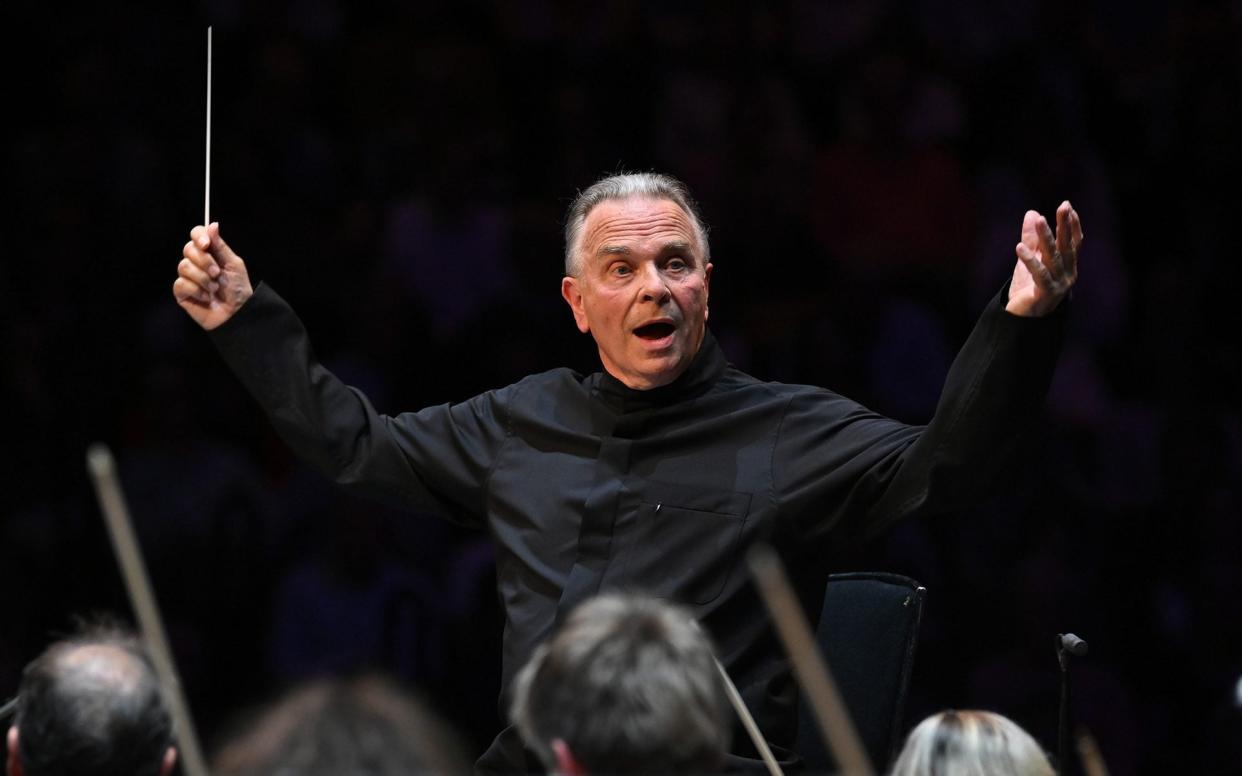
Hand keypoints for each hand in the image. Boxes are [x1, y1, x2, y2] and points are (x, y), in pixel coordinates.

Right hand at [173, 222, 252, 329]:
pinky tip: (207, 297)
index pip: (196, 235)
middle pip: (188, 249)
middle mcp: (196, 262)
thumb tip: (212, 225)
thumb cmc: (238, 289)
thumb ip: (221, 246)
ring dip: (203, 278)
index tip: (206, 244)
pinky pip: (181, 283)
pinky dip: (197, 290)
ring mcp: (187, 276)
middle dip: (204, 261)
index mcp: (209, 253)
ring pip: (183, 266)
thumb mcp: (233, 264)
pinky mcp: (181, 291)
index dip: (198, 236)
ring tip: (215, 288)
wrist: (237, 313)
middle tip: (217, 273)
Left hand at [1006, 201, 1082, 316]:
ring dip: (1046, 237)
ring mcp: (1059, 285)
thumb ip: (1031, 239)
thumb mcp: (1029, 260)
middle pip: (1066, 246)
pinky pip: (1038, 274)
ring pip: (1053, 257)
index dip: (1072, 225)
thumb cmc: (1029, 289)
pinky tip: (1019, 247)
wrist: (1023, 320)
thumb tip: (1032, 213)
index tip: (1067, 206)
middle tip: (1063, 206)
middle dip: (1065, 225)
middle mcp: (1068, 274)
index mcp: (1068, 266)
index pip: (1073, 243)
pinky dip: (1029, 260)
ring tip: (1040, 219)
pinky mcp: (1046, 294)